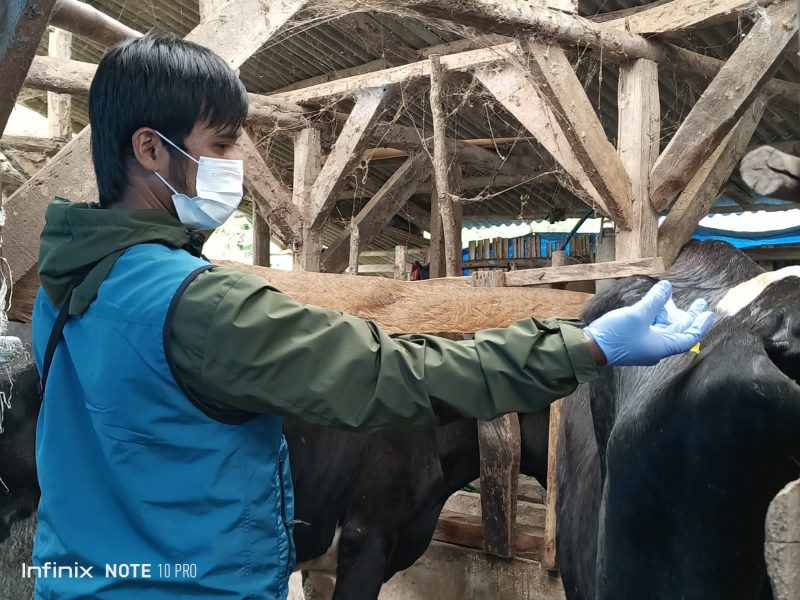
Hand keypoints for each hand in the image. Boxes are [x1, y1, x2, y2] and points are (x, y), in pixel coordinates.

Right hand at [583, 280, 714, 366]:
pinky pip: (651, 329)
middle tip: (699, 303)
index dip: (700, 325)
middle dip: (688, 316)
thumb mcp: (638, 314)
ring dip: (669, 314)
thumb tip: (668, 286)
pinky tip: (654, 306)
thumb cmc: (615, 335)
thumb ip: (655, 300)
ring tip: (671, 299)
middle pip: (677, 332)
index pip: (689, 337)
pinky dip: (656, 317)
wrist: (589, 348)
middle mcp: (655, 348)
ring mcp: (644, 345)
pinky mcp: (633, 342)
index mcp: (662, 347)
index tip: (709, 313)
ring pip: (663, 329)